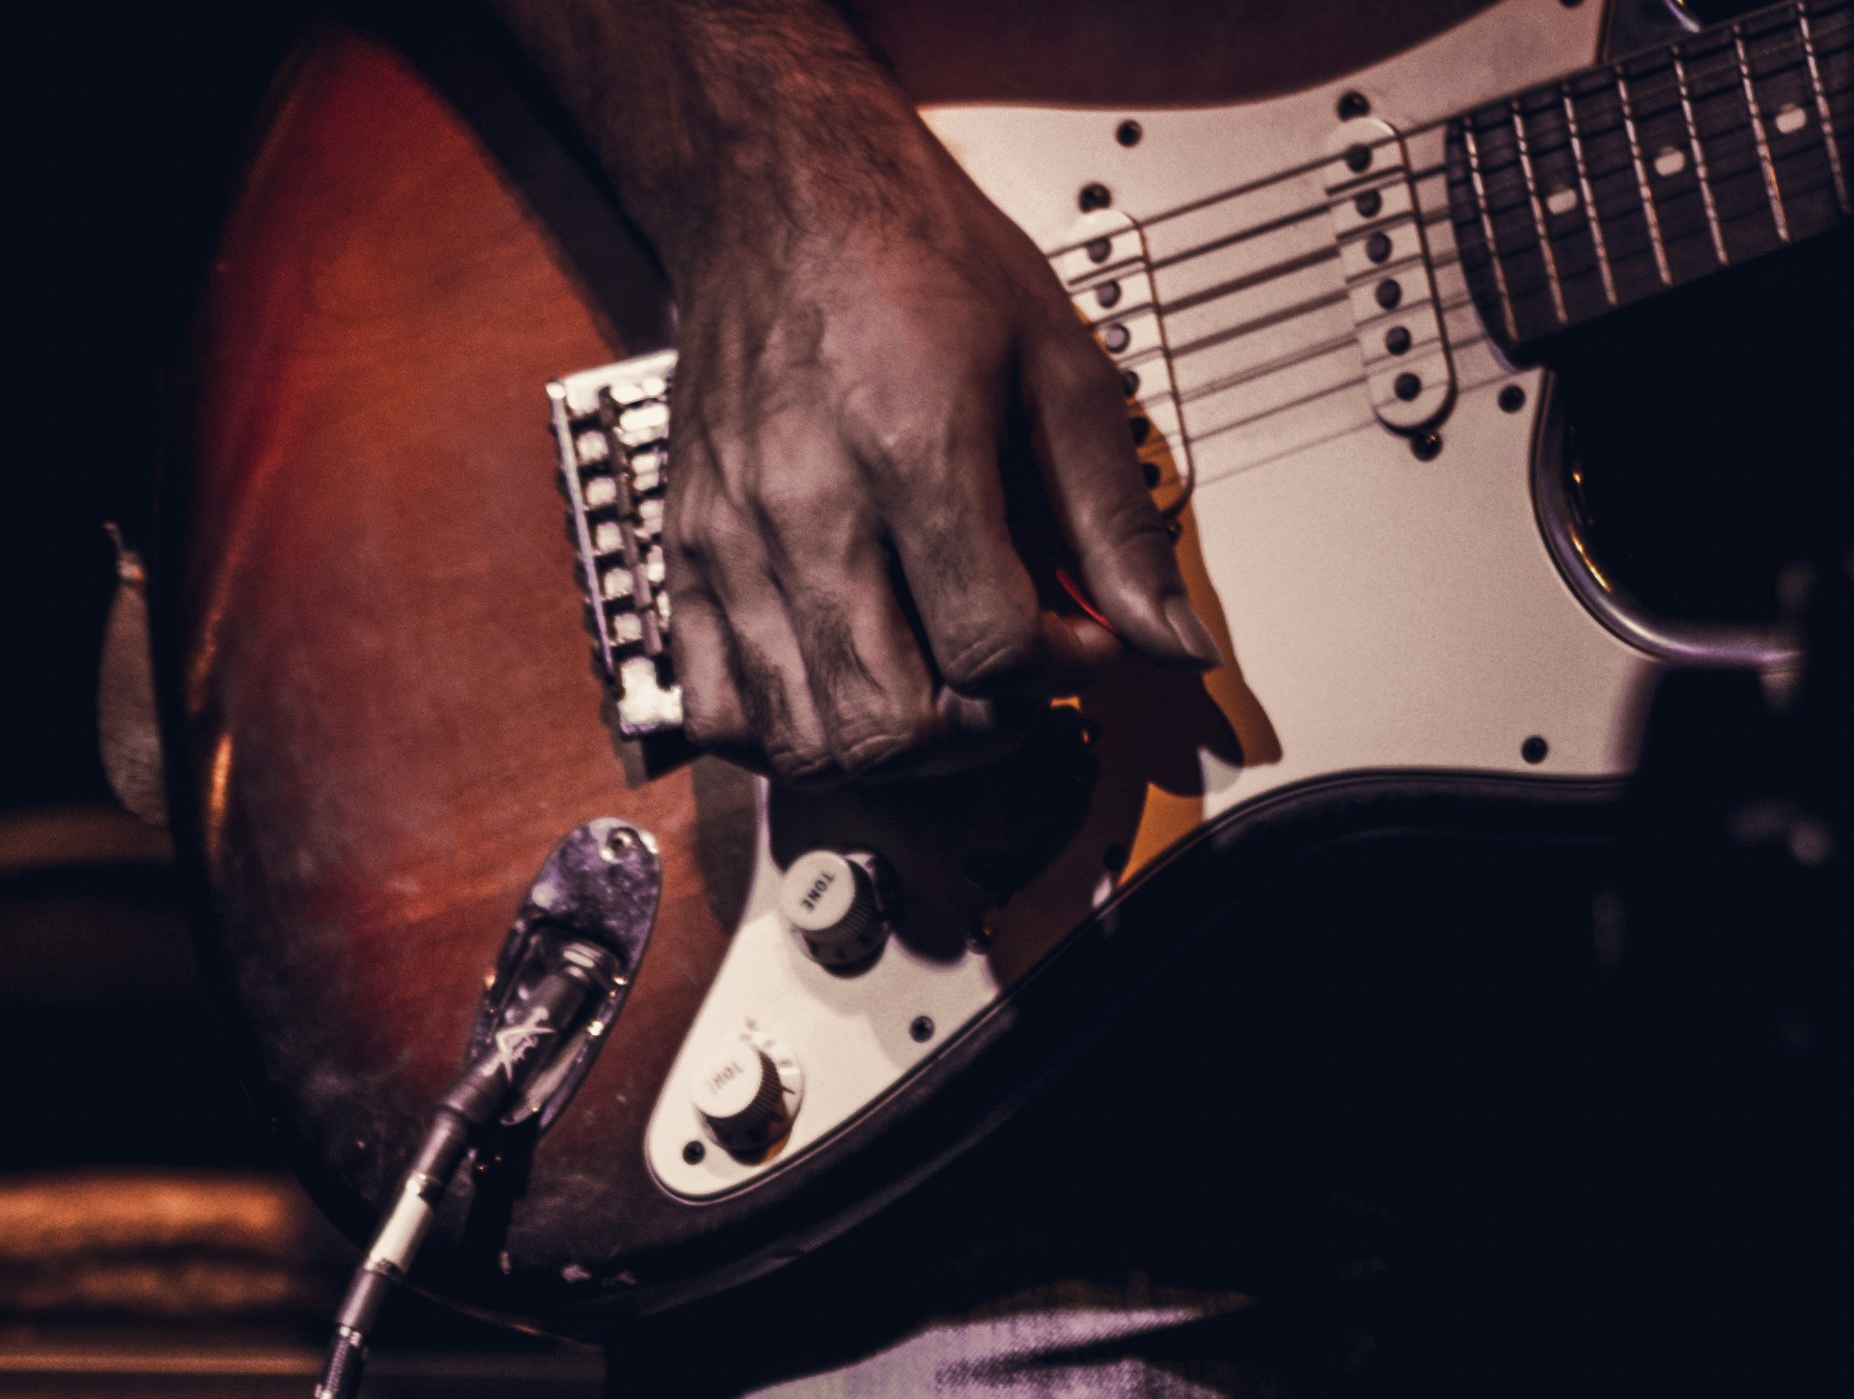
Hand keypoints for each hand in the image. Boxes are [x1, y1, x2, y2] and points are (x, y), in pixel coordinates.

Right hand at [500, 1, 1216, 778]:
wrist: (782, 197)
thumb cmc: (915, 261)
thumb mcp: (1055, 366)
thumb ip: (1113, 516)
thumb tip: (1171, 638)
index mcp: (912, 453)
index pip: (993, 650)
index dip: (1061, 671)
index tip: (1078, 638)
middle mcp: (808, 510)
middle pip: (891, 725)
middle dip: (978, 732)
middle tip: (1010, 683)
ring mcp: (732, 543)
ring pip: (805, 740)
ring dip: (889, 745)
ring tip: (934, 690)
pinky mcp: (683, 556)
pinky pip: (717, 712)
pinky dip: (785, 731)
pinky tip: (839, 683)